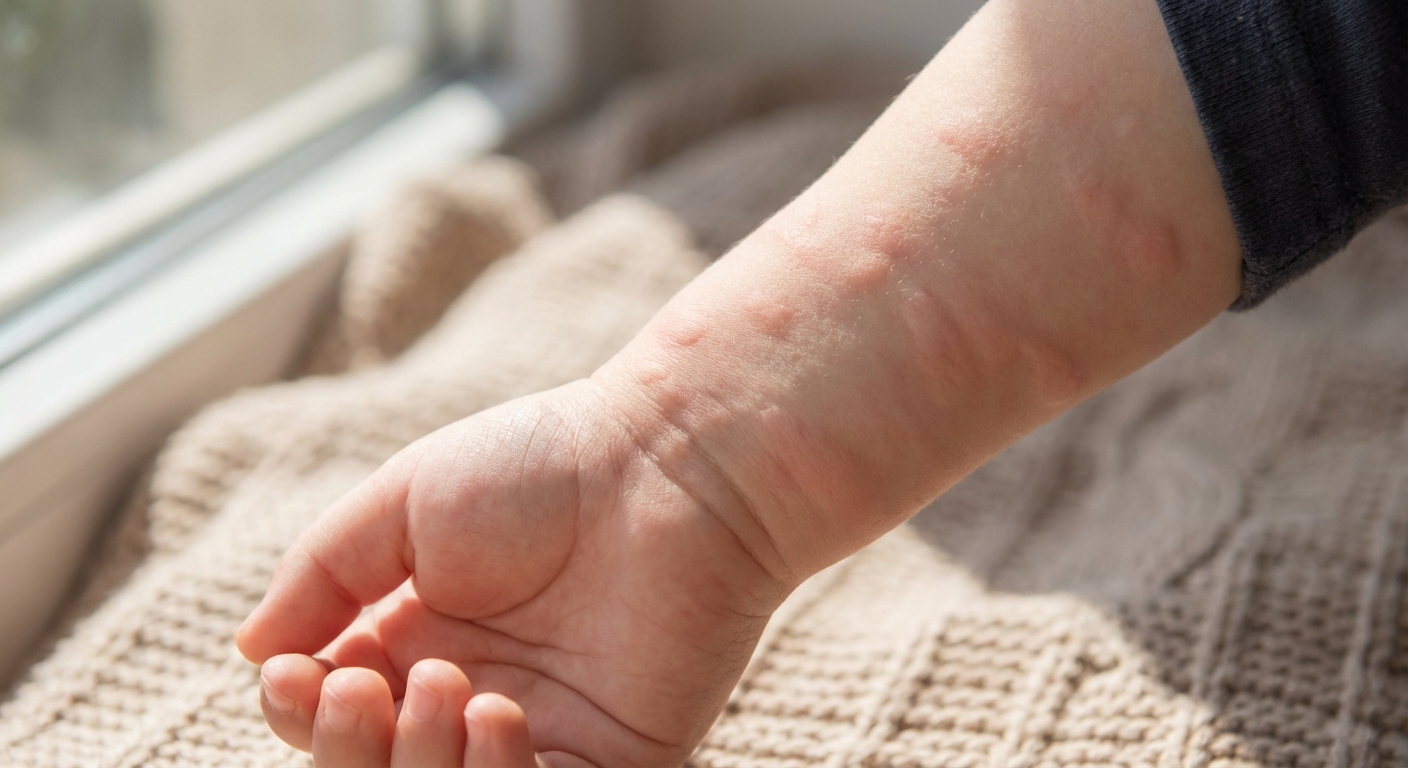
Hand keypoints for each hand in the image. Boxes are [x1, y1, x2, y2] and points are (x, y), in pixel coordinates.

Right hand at [236, 380, 789, 765]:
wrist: (670, 463)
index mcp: (415, 639)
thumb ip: (324, 574)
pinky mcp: (608, 761)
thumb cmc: (542, 465)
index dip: (299, 712)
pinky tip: (497, 718)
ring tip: (449, 690)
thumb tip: (253, 652)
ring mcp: (539, 735)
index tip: (301, 672)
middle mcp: (469, 697)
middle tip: (372, 685)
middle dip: (351, 749)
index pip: (330, 714)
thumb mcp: (404, 501)